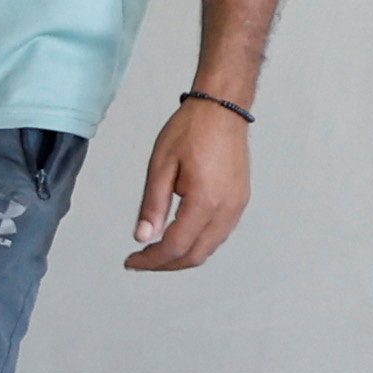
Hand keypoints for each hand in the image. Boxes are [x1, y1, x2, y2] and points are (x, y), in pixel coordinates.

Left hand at [129, 93, 253, 270]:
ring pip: (209, 248)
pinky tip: (180, 237)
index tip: (132, 261)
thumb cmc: (192, 129)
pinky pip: (219, 234)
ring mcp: (237, 206)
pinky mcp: (240, 201)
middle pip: (195, 255)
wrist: (222, 109)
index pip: (175, 247)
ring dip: (182, 256)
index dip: (151, 260)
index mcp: (205, 201)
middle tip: (141, 260)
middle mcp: (226, 209)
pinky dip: (198, 243)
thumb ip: (152, 205)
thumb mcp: (161, 166)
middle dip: (165, 264)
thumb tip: (143, 237)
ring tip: (156, 252)